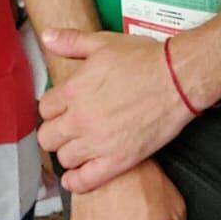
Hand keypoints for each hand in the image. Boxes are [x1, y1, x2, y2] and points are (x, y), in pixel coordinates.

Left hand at [38, 29, 192, 192]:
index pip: (44, 109)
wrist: (176, 79)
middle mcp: (80, 119)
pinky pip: (86, 181)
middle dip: (55, 132)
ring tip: (77, 148)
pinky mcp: (118, 160)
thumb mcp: (103, 42)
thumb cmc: (144, 59)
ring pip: (64, 159)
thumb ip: (71, 41)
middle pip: (48, 137)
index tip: (61, 110)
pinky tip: (76, 177)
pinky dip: (77, 182)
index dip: (53, 109)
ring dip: (67, 154)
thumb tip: (48, 37)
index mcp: (73, 90)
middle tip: (66, 129)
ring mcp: (98, 142)